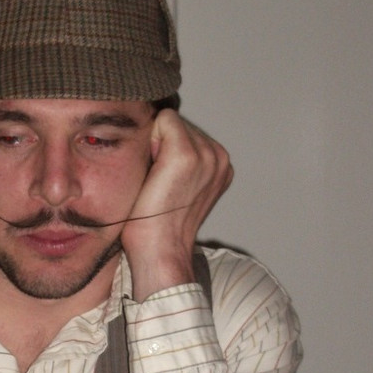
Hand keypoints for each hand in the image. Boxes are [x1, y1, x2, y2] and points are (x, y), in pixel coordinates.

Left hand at [121, 110, 232, 300]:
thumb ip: (179, 159)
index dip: (166, 149)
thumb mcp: (179, 186)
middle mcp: (220, 157)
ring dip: (156, 146)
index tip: (164, 182)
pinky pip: (163, 121)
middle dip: (163, 145)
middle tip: (160, 184)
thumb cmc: (158, 227)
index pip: (186, 130)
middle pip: (178, 123)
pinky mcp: (186, 155)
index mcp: (221, 165)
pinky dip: (151, 141)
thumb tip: (157, 134)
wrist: (159, 252)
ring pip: (169, 122)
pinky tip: (154, 174)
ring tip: (158, 182)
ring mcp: (206, 154)